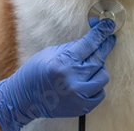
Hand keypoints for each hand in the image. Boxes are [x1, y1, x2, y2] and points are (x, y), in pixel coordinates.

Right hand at [0, 19, 115, 130]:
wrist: (24, 99)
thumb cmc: (35, 73)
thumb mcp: (50, 53)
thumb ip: (71, 48)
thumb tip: (91, 40)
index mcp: (63, 63)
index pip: (89, 44)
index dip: (101, 33)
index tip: (109, 26)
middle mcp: (72, 79)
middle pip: (98, 59)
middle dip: (105, 46)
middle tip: (109, 40)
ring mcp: (78, 95)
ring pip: (103, 76)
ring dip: (98, 69)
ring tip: (88, 67)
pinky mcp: (82, 107)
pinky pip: (100, 93)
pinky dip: (96, 85)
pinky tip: (87, 82)